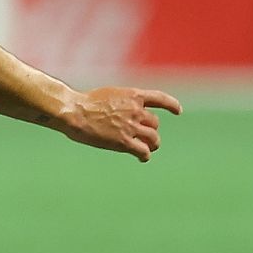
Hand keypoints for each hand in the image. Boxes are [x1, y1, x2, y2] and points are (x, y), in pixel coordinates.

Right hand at [56, 87, 182, 161]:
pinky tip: (142, 158)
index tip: (178, 111)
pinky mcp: (124, 142)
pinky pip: (143, 151)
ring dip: (152, 144)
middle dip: (151, 130)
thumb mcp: (108, 94)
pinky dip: (145, 155)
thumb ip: (121, 103)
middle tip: (146, 137)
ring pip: (153, 138)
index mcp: (133, 96)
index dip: (171, 105)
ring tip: (147, 149)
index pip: (160, 99)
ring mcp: (131, 127)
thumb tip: (122, 114)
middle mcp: (136, 110)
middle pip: (154, 123)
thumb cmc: (83, 103)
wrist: (74, 112)